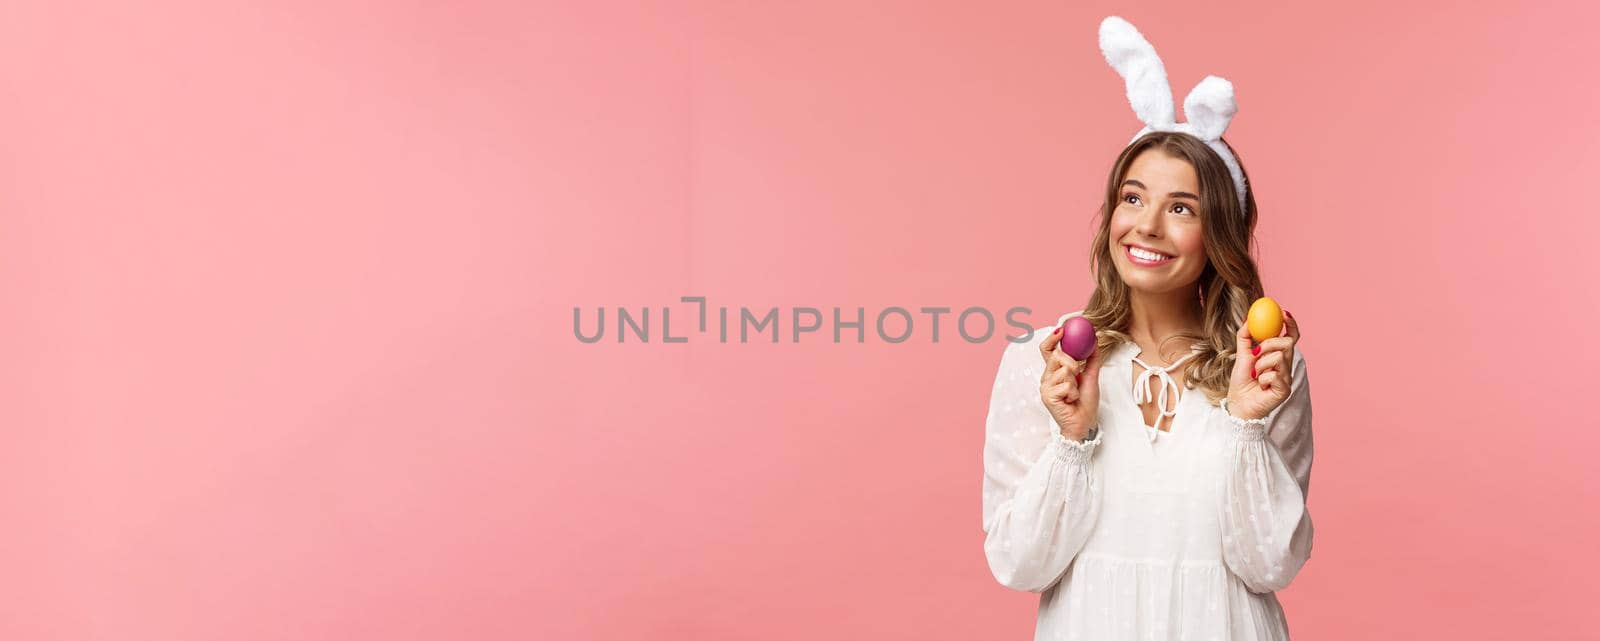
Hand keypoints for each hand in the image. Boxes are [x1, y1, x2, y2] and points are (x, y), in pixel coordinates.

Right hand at [1038, 323, 1105, 440]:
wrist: (1085, 423)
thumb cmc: (1085, 402)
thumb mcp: (1091, 376)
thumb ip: (1092, 359)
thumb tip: (1095, 341)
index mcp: (1054, 371)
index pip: (1047, 349)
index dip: (1052, 338)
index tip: (1061, 330)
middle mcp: (1047, 377)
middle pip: (1056, 356)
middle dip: (1072, 361)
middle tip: (1078, 371)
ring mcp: (1045, 387)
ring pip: (1063, 371)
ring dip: (1075, 381)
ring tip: (1075, 393)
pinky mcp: (1048, 397)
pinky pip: (1065, 385)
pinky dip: (1073, 392)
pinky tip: (1071, 400)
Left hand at [1226, 307, 1299, 420]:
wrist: (1237, 403)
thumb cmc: (1241, 382)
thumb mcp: (1241, 356)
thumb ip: (1245, 338)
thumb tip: (1247, 319)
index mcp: (1278, 356)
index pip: (1291, 337)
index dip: (1291, 324)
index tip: (1284, 312)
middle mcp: (1286, 366)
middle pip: (1288, 344)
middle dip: (1269, 343)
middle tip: (1256, 352)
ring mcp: (1287, 378)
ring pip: (1279, 358)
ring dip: (1261, 364)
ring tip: (1255, 375)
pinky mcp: (1285, 390)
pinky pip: (1275, 374)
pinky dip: (1262, 378)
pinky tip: (1260, 385)